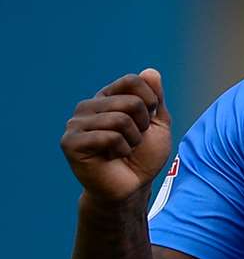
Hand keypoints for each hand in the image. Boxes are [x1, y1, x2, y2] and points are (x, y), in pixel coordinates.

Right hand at [61, 69, 171, 205]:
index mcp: (106, 97)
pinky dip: (120, 149)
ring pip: (120, 119)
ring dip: (132, 140)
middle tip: (134, 141)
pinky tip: (111, 157)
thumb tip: (150, 72)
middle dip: (143, 126)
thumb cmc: (143, 156)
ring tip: (123, 150)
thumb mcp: (158, 124)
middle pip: (130, 101)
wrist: (132, 186)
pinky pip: (108, 136)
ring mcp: (75, 123)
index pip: (132, 80)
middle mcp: (88, 106)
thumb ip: (155, 98)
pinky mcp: (70, 142)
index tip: (148, 121)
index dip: (150, 102)